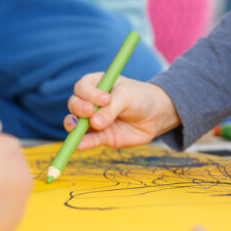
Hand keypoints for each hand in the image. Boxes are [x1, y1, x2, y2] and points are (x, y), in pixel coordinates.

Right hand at [65, 73, 179, 148]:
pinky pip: (88, 140)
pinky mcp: (101, 137)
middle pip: (74, 104)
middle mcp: (91, 102)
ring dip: (73, 125)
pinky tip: (79, 144)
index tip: (105, 99)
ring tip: (77, 127)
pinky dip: (83, 142)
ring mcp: (94, 120)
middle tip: (90, 112)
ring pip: (76, 123)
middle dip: (79, 108)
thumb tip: (95, 123)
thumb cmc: (141, 98)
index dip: (88, 93)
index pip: (82, 88)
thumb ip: (111, 108)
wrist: (156, 115)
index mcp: (96, 85)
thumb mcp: (127, 96)